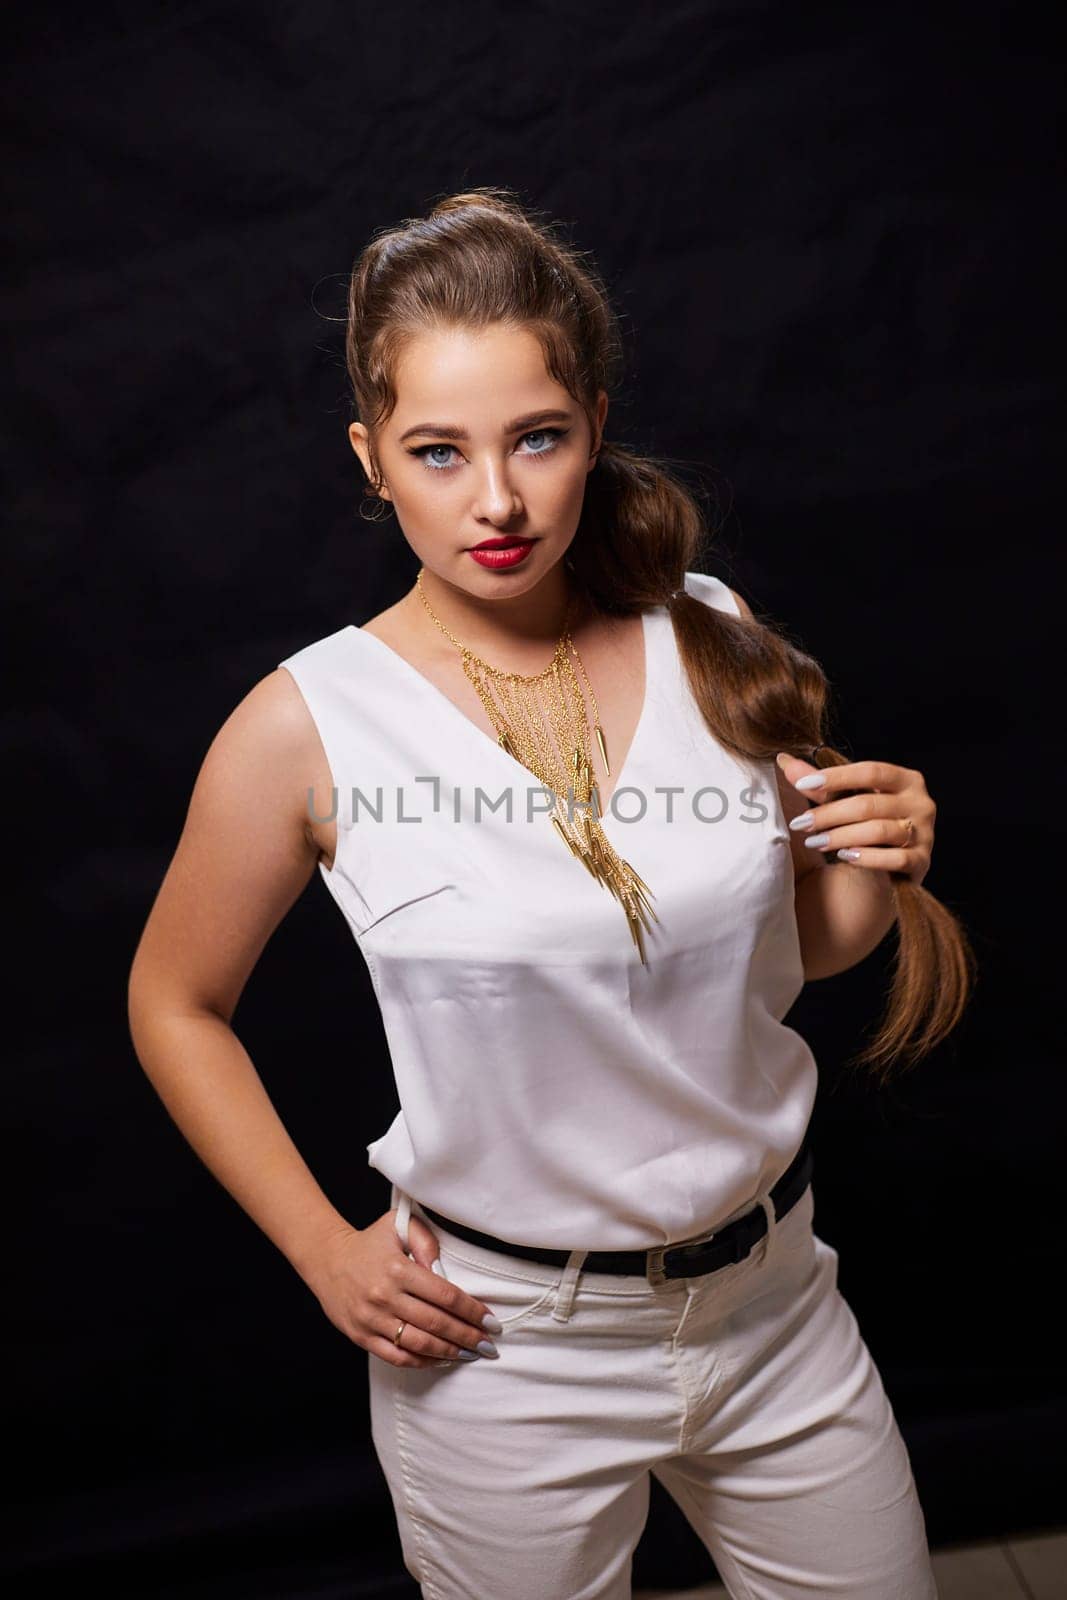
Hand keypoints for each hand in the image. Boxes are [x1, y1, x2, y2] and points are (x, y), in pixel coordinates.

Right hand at [301, 1209, 501, 1369]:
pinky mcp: (361, 1336)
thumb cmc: (370, 1243)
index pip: (445, 1295)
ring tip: (469, 1353)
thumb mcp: (397, 1226)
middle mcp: (385, 1297)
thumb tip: (444, 1269)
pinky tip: (439, 1358)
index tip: (490, 1321)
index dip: (472, 1311)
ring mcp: (372, 1320)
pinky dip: (421, 1361)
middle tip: (488, 1344)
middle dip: (467, 1336)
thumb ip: (425, 1240)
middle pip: (436, 1323)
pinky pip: (396, 1356)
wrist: (327, 1259)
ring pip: (418, 1344)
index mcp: (398, 1270)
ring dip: (449, 1351)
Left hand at [775, 753, 934, 885]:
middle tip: (800, 823)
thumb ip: (820, 783)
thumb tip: (784, 760)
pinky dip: (867, 858)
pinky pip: (895, 858)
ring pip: (879, 831)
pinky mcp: (923, 861)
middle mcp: (920, 803)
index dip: (836, 777)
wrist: (894, 866)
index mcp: (906, 780)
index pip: (870, 771)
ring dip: (841, 836)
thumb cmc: (869, 823)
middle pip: (869, 804)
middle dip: (829, 814)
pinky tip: (845, 857)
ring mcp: (925, 833)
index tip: (801, 784)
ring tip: (814, 842)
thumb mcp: (848, 799)